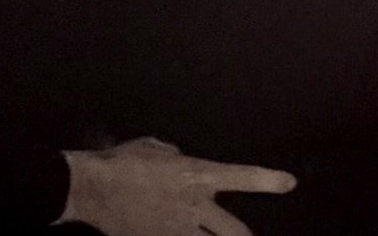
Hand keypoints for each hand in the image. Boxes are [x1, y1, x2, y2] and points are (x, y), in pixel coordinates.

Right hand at [58, 137, 295, 235]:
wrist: (88, 189)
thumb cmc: (122, 162)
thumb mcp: (156, 149)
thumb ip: (176, 158)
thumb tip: (181, 163)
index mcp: (196, 176)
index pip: (241, 177)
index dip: (267, 180)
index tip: (289, 183)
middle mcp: (192, 206)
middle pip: (233, 232)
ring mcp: (175, 230)